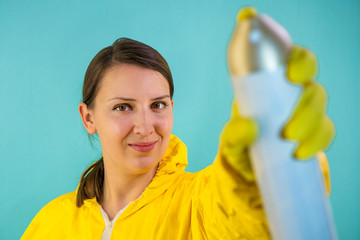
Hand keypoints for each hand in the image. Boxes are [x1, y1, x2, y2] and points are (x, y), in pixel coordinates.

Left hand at [220, 46, 334, 194]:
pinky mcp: (314, 134)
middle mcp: (292, 95)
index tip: (293, 75)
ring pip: (321, 111)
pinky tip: (301, 154)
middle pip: (313, 89)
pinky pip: (325, 133)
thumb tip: (250, 127)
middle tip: (288, 132)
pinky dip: (317, 143)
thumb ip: (234, 134)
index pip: (294, 61)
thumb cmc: (239, 143)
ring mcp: (305, 113)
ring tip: (292, 144)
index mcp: (272, 83)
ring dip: (311, 127)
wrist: (247, 167)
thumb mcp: (230, 139)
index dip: (300, 62)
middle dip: (308, 108)